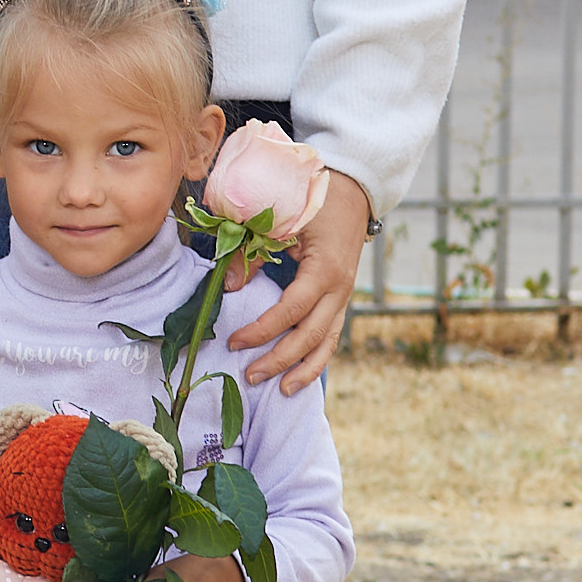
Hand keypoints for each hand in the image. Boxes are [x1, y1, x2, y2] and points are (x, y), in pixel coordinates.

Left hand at [232, 170, 372, 395]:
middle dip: (279, 359)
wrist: (353, 190)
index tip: (235, 341)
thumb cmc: (314, 199)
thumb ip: (255, 252)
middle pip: (310, 336)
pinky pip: (331, 335)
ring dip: (304, 369)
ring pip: (327, 342)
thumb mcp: (284, 220)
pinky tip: (300, 374)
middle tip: (249, 375)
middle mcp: (341, 289)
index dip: (262, 329)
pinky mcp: (342, 298)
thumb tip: (228, 286)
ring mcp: (345, 296)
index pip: (291, 310)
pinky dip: (317, 357)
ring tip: (282, 391)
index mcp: (326, 270)